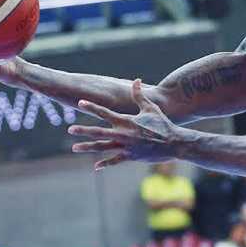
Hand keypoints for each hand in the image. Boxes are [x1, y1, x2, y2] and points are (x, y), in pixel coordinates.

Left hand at [68, 79, 193, 169]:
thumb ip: (139, 95)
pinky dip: (106, 163)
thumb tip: (135, 80)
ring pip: (103, 147)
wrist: (174, 143)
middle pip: (99, 131)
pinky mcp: (131, 157)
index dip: (92, 107)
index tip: (80, 102)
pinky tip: (96, 167)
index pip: (105, 112)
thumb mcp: (150, 108)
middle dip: (84, 130)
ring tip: (75, 148)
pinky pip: (115, 160)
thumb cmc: (163, 124)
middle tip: (70, 129)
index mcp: (127, 121)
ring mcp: (126, 146)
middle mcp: (124, 134)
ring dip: (88, 147)